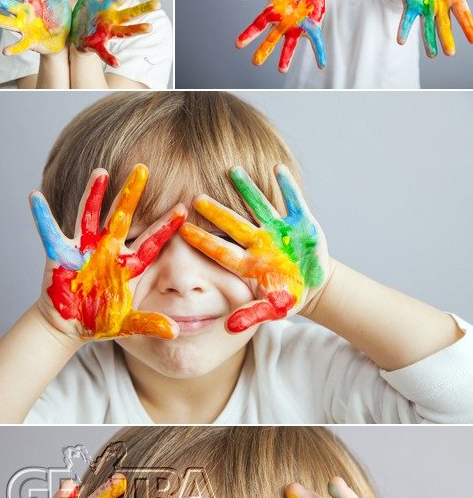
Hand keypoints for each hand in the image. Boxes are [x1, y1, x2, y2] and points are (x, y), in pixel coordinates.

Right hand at [0, 0, 69, 53]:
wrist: (64, 39)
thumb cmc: (60, 18)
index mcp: (31, 2)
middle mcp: (24, 14)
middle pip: (6, 3)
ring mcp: (25, 28)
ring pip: (6, 22)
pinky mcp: (30, 42)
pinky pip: (20, 45)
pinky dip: (13, 48)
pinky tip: (5, 51)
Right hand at [31, 164, 185, 338]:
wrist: (69, 327)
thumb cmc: (100, 321)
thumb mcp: (127, 324)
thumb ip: (149, 323)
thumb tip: (174, 332)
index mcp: (127, 265)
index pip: (150, 242)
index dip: (165, 227)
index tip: (183, 209)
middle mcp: (108, 250)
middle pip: (122, 217)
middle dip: (131, 194)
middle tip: (142, 168)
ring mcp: (84, 249)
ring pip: (90, 216)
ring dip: (93, 194)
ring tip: (100, 171)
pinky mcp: (60, 253)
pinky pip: (49, 231)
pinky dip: (41, 215)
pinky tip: (35, 196)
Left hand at [69, 0, 158, 66]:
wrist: (73, 35)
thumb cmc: (83, 16)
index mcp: (107, 7)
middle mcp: (111, 20)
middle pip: (129, 13)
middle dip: (142, 8)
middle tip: (158, 3)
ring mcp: (105, 33)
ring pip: (123, 31)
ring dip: (136, 30)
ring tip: (149, 28)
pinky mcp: (96, 44)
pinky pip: (104, 52)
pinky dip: (111, 58)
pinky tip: (118, 63)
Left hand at [180, 164, 328, 331]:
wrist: (313, 284)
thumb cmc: (287, 296)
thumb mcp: (272, 309)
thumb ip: (251, 316)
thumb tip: (228, 328)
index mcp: (250, 262)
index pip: (221, 250)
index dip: (203, 241)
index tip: (183, 230)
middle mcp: (260, 241)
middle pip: (235, 224)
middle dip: (217, 212)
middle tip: (197, 198)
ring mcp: (279, 229)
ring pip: (260, 205)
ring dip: (248, 189)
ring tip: (233, 171)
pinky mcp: (301, 221)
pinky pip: (293, 201)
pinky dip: (288, 187)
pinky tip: (278, 169)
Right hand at [235, 0, 326, 70]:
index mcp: (273, 12)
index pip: (258, 25)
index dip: (248, 35)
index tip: (238, 45)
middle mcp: (283, 23)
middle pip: (271, 39)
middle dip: (264, 50)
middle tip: (255, 62)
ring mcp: (297, 27)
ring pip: (290, 44)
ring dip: (286, 57)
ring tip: (281, 70)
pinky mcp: (312, 27)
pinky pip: (316, 41)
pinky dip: (319, 52)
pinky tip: (321, 64)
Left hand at [396, 0, 472, 56]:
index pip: (463, 14)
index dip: (468, 26)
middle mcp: (440, 6)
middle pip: (444, 25)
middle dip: (447, 39)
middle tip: (450, 53)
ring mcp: (425, 8)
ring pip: (427, 27)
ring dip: (429, 41)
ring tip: (432, 55)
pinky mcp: (410, 5)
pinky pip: (407, 19)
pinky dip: (404, 29)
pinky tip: (401, 41)